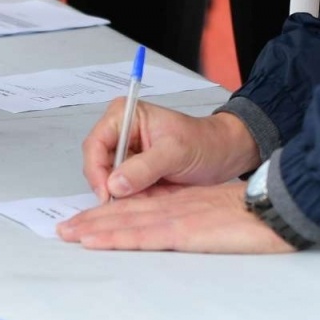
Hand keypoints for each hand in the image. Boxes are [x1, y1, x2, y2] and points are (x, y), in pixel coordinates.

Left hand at [56, 183, 294, 253]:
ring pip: (126, 220)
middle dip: (91, 220)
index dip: (109, 213)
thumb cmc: (257, 212)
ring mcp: (177, 218)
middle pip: (124, 212)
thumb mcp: (219, 213)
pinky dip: (116, 236)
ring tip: (68, 234)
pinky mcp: (185, 231)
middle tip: (63, 229)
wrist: (282, 205)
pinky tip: (96, 241)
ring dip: (94, 228)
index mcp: (182, 203)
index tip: (86, 222)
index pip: (138, 206)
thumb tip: (179, 230)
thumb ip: (196, 219)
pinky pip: (143, 234)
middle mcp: (173, 207)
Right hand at [82, 103, 261, 200]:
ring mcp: (126, 154)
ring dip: (123, 195)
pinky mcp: (133, 172)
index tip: (106, 193)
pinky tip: (149, 200)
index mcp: (125, 116)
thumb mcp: (174, 151)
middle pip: (97, 164)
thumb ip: (143, 167)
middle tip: (123, 202)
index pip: (96, 143)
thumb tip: (115, 184)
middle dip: (109, 185)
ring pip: (108, 180)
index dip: (96, 170)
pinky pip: (122, 190)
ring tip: (147, 198)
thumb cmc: (204, 142)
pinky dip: (133, 199)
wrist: (224, 154)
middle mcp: (120, 133)